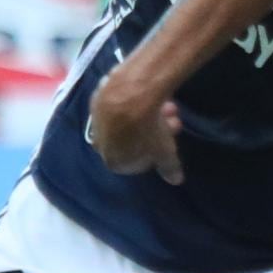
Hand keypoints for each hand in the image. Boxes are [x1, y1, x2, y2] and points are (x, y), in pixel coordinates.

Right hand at [86, 61, 182, 182]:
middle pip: (131, 139)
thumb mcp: (165, 152)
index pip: (135, 164)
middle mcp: (99, 141)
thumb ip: (169, 167)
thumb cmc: (148, 130)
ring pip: (126, 119)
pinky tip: (152, 94)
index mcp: (112, 160)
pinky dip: (135, 101)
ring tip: (170, 107)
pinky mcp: (97, 96)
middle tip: (175, 123)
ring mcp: (96, 118)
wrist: (131, 92)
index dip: (154, 155)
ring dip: (148, 116)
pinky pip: (121, 103)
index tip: (167, 146)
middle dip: (156, 133)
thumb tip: (175, 180)